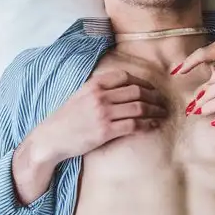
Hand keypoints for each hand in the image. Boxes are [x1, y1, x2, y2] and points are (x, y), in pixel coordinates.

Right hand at [13, 69, 165, 204]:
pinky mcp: (106, 131)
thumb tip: (126, 87)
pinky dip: (148, 124)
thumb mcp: (80, 96)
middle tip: (162, 101)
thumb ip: (100, 89)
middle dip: (154, 96)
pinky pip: (135, 125)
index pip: (125, 76)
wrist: (51, 138)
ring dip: (155, 110)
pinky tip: (154, 125)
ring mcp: (103, 114)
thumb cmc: (67, 118)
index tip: (151, 88)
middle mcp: (99, 97)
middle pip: (137, 91)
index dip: (143, 81)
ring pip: (139, 108)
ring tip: (163, 113)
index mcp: (93, 85)